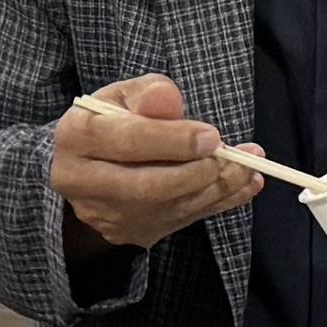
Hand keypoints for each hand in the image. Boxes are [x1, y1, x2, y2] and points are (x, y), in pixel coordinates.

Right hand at [53, 76, 254, 249]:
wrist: (85, 167)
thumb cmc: (109, 122)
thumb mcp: (123, 96)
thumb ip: (147, 95)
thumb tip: (169, 99)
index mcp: (76, 137)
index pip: (126, 141)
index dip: (172, 140)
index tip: (212, 136)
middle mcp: (84, 182)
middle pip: (146, 186)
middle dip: (197, 173)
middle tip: (234, 158)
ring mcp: (107, 214)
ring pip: (167, 207)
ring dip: (216, 189)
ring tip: (249, 169)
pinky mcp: (131, 232)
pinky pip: (181, 220)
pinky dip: (218, 203)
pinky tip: (245, 185)